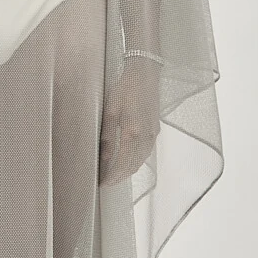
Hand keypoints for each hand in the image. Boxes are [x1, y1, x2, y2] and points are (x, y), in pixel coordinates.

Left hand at [99, 56, 160, 186]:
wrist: (145, 74)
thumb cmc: (125, 88)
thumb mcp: (110, 112)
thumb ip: (107, 137)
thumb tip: (103, 158)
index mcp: (133, 132)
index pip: (121, 165)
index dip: (112, 177)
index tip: (102, 183)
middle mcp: (146, 137)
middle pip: (132, 166)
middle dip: (119, 177)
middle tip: (106, 181)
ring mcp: (153, 134)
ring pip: (141, 161)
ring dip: (128, 170)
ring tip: (114, 174)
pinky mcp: (156, 130)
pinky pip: (146, 152)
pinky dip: (136, 160)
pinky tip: (127, 160)